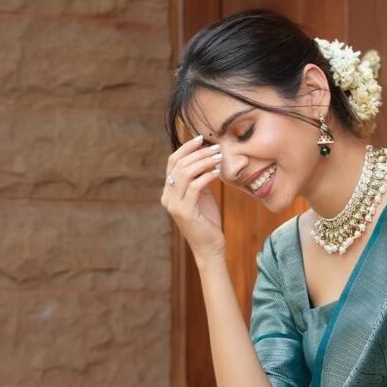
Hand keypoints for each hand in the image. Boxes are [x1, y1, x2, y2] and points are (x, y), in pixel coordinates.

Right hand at [161, 135, 225, 263]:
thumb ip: (198, 179)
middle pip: (178, 165)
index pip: (172, 162)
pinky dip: (207, 176)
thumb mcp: (201, 196)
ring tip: (218, 157)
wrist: (209, 248)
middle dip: (198, 153)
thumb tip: (204, 157)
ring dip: (204, 162)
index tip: (201, 139)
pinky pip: (195, 186)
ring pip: (186, 173)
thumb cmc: (207, 222)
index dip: (185, 148)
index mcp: (168, 192)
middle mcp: (167, 197)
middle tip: (215, 148)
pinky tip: (217, 172)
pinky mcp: (185, 212)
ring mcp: (174, 205)